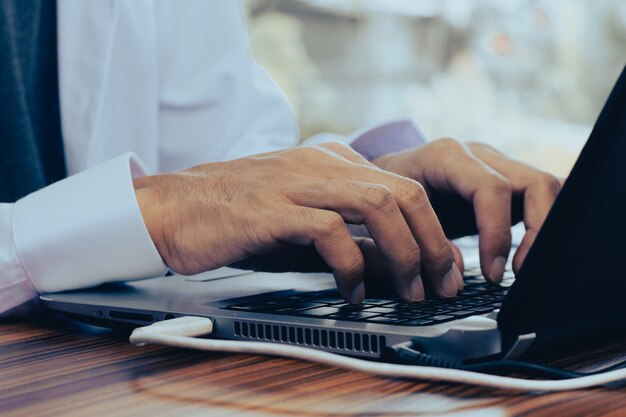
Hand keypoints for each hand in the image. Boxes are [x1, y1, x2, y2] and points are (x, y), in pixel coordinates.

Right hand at [134, 143, 461, 303]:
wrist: (172, 208)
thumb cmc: (236, 215)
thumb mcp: (301, 216)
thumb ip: (346, 230)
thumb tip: (392, 263)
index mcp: (330, 161)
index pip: (401, 187)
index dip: (431, 230)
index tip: (443, 266)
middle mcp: (320, 164)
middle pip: (401, 192)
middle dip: (432, 242)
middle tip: (441, 282)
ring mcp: (296, 182)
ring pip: (377, 204)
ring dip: (404, 252)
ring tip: (410, 289)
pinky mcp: (273, 209)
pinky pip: (330, 231)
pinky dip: (352, 266)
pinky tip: (353, 292)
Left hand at [373, 138, 561, 283]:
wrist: (384, 175)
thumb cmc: (387, 194)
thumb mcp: (395, 216)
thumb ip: (423, 243)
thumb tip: (454, 275)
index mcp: (446, 156)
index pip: (491, 189)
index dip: (497, 233)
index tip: (491, 272)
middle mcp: (479, 154)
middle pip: (535, 183)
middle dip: (537, 232)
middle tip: (517, 272)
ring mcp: (497, 163)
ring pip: (548, 186)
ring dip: (546, 228)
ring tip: (523, 266)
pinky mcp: (507, 179)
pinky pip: (541, 196)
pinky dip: (543, 224)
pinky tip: (526, 253)